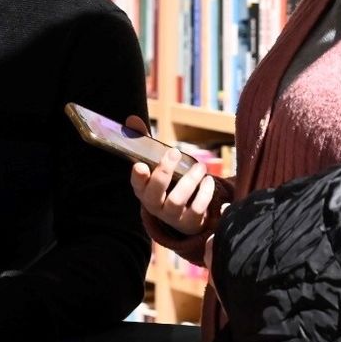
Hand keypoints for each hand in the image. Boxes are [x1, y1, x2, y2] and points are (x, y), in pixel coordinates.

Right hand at [125, 115, 221, 237]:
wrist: (184, 214)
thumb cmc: (167, 182)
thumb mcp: (155, 163)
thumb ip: (144, 141)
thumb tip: (131, 118)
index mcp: (143, 190)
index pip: (136, 184)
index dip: (138, 177)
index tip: (141, 165)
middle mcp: (154, 205)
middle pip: (155, 192)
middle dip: (164, 171)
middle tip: (175, 152)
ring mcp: (172, 216)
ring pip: (176, 200)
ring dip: (189, 181)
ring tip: (201, 167)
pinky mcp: (189, 222)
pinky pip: (196, 210)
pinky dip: (204, 194)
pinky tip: (209, 181)